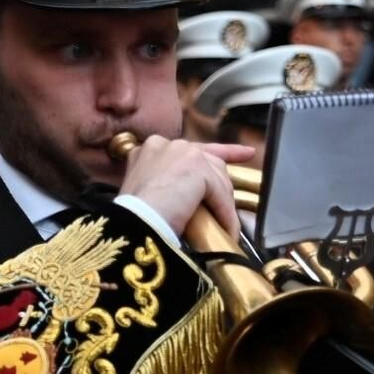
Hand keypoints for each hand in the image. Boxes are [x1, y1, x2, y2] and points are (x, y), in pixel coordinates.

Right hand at [118, 135, 254, 241]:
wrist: (132, 223)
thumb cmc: (133, 217)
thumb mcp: (146, 191)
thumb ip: (163, 182)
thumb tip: (186, 196)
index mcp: (151, 148)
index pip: (190, 149)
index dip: (218, 153)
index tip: (242, 153)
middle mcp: (166, 144)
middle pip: (208, 160)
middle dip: (223, 181)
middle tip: (231, 204)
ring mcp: (183, 152)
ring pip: (216, 177)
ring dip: (222, 204)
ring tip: (223, 228)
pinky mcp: (197, 167)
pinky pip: (219, 193)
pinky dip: (225, 214)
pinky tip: (227, 230)